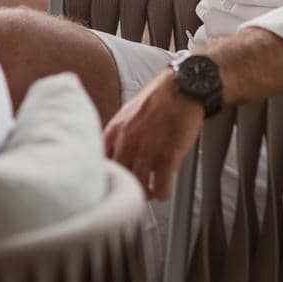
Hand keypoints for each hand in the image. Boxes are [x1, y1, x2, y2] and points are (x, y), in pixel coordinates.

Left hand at [103, 70, 203, 200]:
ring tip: (150, 190)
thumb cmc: (157, 99)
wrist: (182, 88)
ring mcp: (146, 151)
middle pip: (118, 179)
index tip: (113, 182)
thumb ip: (117, 135)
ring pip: (138, 188)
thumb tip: (110, 154)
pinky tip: (163, 189)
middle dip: (126, 187)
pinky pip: (160, 189)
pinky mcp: (167, 158)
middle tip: (134, 189)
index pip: (100, 164)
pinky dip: (162, 193)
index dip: (107, 176)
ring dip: (145, 193)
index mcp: (114, 131)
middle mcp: (126, 142)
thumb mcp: (127, 114)